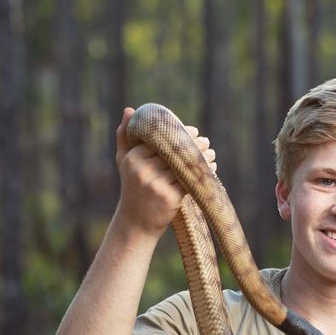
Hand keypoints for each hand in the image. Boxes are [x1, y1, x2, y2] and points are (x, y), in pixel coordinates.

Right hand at [114, 108, 215, 238]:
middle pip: (173, 152)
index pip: (160, 140)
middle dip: (192, 145)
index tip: (193, 131)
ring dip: (201, 159)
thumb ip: (125, 137)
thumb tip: (130, 110)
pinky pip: (189, 181)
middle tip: (206, 141)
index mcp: (133, 158)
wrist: (136, 224)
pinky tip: (210, 170)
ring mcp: (156, 185)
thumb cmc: (132, 190)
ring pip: (183, 166)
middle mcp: (143, 170)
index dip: (178, 134)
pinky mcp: (169, 198)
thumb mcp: (124, 163)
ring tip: (211, 154)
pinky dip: (201, 175)